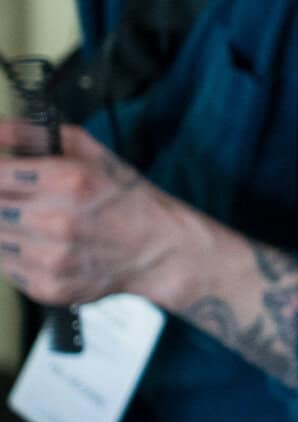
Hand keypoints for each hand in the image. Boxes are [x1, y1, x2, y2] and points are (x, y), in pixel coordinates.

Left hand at [0, 120, 188, 304]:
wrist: (158, 250)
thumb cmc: (124, 197)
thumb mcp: (88, 151)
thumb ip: (32, 135)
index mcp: (68, 181)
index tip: (3, 174)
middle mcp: (58, 222)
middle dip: (2, 199)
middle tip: (23, 198)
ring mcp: (52, 258)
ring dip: (7, 227)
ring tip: (36, 221)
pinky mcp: (49, 287)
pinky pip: (7, 266)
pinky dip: (17, 254)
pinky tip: (42, 245)